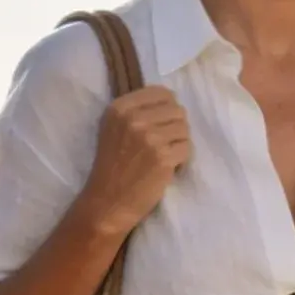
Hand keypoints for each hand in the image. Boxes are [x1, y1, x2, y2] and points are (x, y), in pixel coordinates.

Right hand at [83, 87, 190, 237]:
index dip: (167, 108)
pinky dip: (182, 158)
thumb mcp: (113, 128)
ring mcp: (149, 138)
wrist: (107, 202)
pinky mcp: (163, 158)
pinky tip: (168, 165)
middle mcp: (134, 119)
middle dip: (175, 126)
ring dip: (179, 142)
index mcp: (119, 108)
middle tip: (165, 143)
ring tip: (166, 154)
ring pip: (184, 128)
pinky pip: (187, 147)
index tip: (161, 124)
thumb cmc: (112, 166)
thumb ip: (137, 110)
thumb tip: (171, 100)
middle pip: (177, 110)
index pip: (161, 92)